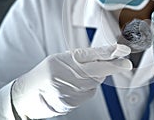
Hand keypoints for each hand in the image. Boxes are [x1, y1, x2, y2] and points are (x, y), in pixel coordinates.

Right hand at [11, 44, 131, 118]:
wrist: (28, 95)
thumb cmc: (46, 72)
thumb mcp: (61, 58)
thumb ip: (83, 57)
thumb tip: (107, 57)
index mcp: (64, 61)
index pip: (91, 55)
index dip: (110, 52)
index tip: (124, 51)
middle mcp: (67, 77)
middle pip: (98, 71)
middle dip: (115, 66)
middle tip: (126, 63)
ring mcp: (70, 91)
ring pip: (96, 81)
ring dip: (97, 76)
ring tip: (82, 74)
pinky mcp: (73, 102)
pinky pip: (90, 91)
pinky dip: (89, 86)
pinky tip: (77, 85)